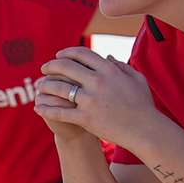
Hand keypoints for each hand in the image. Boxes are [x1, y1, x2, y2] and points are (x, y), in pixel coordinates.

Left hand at [34, 46, 158, 148]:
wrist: (145, 130)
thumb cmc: (143, 105)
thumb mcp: (137, 79)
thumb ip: (122, 66)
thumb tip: (108, 57)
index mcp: (109, 70)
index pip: (82, 54)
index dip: (67, 53)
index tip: (59, 56)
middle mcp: (98, 82)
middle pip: (66, 67)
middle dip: (51, 66)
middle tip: (43, 69)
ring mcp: (90, 100)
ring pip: (60, 88)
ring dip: (46, 85)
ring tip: (40, 86)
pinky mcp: (85, 118)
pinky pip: (60, 111)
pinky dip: (47, 108)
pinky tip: (38, 107)